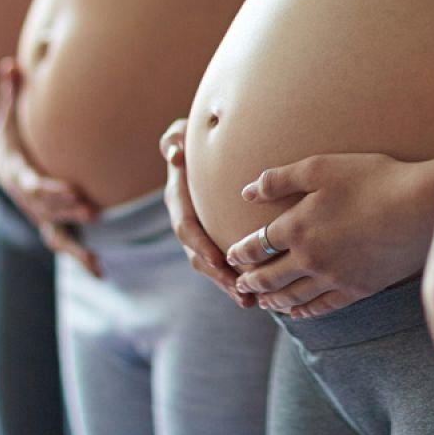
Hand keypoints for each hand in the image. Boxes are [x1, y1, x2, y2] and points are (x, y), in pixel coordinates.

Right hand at [0, 58, 101, 276]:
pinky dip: (81, 259)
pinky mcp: (50, 225)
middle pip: (46, 210)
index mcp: (16, 174)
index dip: (50, 190)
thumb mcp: (6, 117)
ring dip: (74, 245)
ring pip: (54, 234)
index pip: (32, 185)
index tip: (71, 190)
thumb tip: (11, 63)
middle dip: (67, 211)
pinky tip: (100, 272)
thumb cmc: (8, 137)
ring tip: (95, 259)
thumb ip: (10, 93)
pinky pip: (64, 245)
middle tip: (91, 210)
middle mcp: (26, 200)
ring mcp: (38, 216)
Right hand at [159, 118, 252, 307]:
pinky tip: (260, 293)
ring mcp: (200, 233)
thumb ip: (173, 139)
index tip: (216, 260)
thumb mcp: (179, 133)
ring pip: (212, 266)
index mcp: (178, 200)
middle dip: (219, 277)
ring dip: (230, 285)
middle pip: (199, 256)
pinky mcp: (216, 238)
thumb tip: (174, 153)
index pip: (186, 228)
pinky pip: (224, 262)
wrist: (201, 148)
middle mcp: (187, 221)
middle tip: (241, 293)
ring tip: (251, 301)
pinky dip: (238, 278)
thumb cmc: (192, 137)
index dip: (199, 245)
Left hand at [225, 154, 433, 318]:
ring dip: (273, 300)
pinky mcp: (358, 289)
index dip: (240, 252)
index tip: (231, 256)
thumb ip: (279, 179)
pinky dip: (305, 312)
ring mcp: (333, 277)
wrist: (417, 206)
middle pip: (269, 277)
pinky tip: (299, 313)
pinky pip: (323, 307)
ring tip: (262, 302)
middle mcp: (309, 258)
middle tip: (239, 285)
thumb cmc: (372, 178)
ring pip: (292, 297)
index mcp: (296, 227)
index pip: (256, 245)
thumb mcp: (321, 167)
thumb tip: (247, 191)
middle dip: (250, 281)